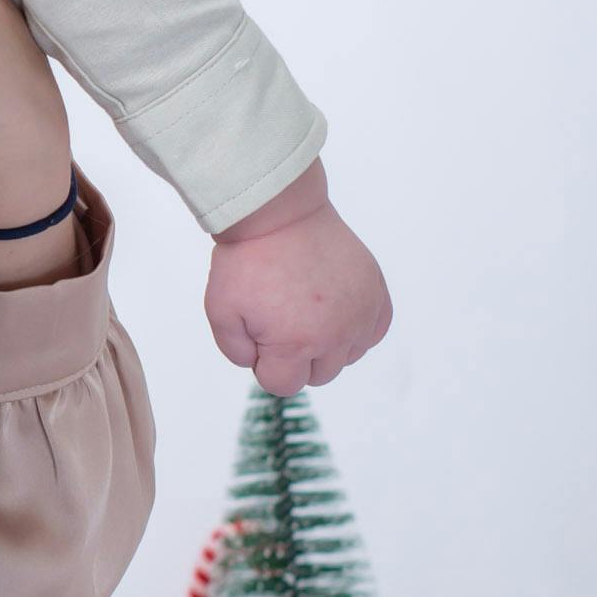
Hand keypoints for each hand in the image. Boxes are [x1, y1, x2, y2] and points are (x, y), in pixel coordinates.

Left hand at [203, 165, 392, 392]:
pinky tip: (335, 308)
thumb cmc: (247, 260)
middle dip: (296, 355)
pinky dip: (356, 326)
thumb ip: (236, 352)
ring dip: (327, 343)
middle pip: (318, 375)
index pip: (283, 385)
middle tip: (281, 315)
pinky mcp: (376, 292)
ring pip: (347, 356)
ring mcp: (361, 313)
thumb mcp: (220, 311)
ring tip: (306, 307)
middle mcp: (336, 335)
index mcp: (296, 344)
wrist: (279, 212)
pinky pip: (374, 330)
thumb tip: (260, 364)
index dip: (264, 363)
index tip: (258, 332)